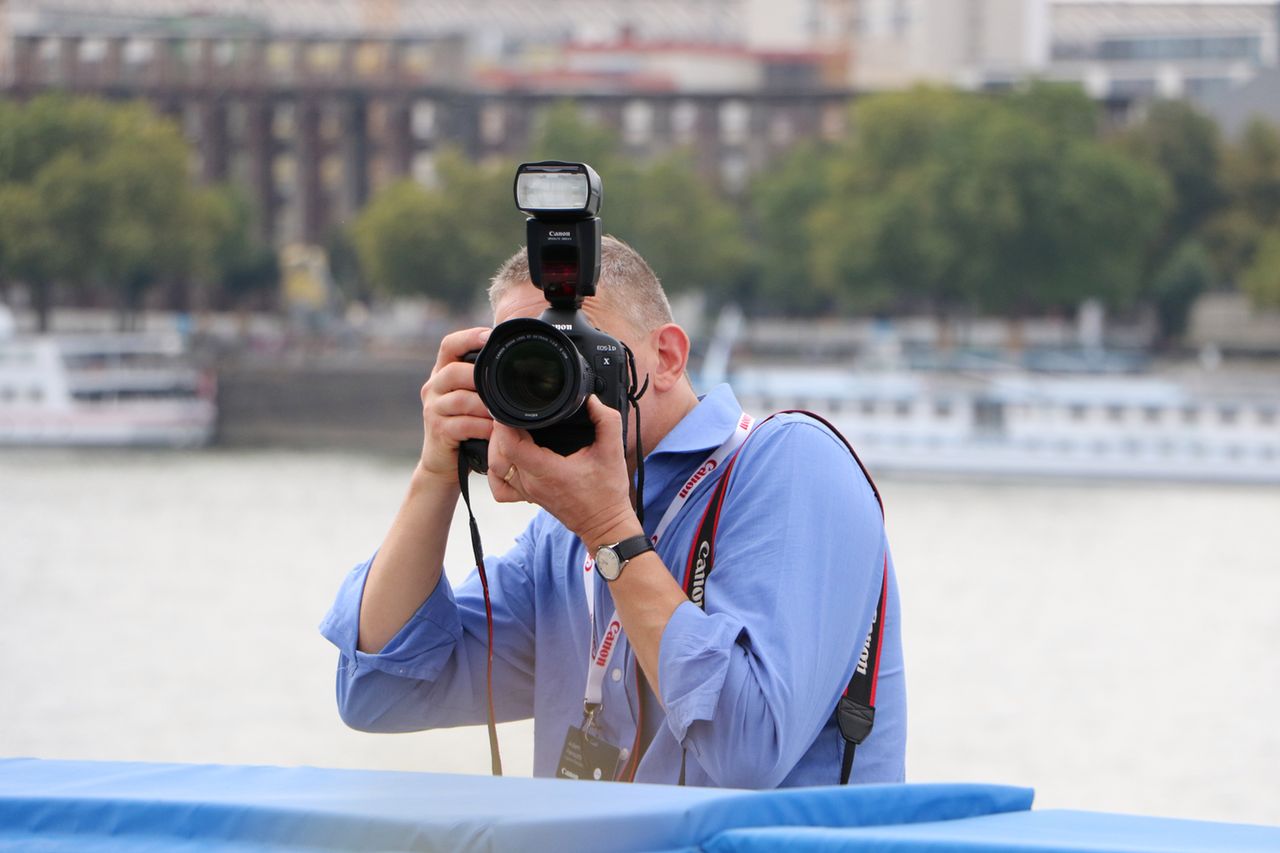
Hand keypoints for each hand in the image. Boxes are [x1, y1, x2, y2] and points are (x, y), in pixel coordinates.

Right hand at [416, 327, 493, 482]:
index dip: (468, 337)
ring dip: (486, 406)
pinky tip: (495, 430)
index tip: (491, 336)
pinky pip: (463, 424)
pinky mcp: (438, 431)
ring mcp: (433, 409)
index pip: (449, 345)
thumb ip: (484, 380)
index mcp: (442, 373)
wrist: (444, 462)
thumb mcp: (472, 398)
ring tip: (503, 412)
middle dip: (479, 377)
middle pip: (453, 372)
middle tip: (503, 385)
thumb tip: (517, 362)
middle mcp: (433, 387)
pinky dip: (483, 427)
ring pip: (460, 399)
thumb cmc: (465, 426)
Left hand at [487, 395, 641, 550]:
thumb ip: (606, 420)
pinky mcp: (527, 497)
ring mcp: (527, 492)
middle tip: (512, 414)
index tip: (512, 408)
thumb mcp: (613, 451)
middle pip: (498, 454)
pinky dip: (496, 470)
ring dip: (496, 447)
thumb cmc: (607, 493)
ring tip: (509, 430)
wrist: (605, 524)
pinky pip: (499, 486)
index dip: (505, 424)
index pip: (512, 446)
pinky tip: (507, 457)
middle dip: (499, 431)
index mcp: (548, 471)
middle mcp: (532, 483)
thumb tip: (592, 399)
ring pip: (495, 468)